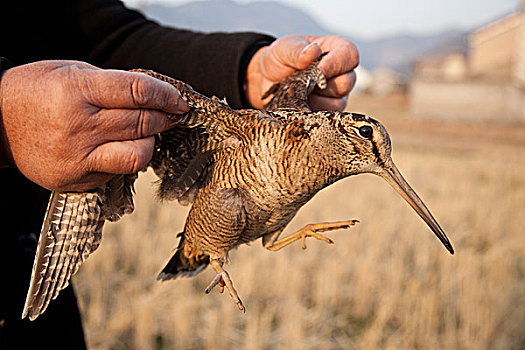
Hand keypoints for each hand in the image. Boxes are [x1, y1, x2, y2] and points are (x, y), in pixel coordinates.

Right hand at [0, 60, 188, 191]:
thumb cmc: (35, 92)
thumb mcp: (71, 72)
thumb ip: (113, 84)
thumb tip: (154, 96)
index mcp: (76, 90)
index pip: (138, 92)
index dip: (167, 96)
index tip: (178, 100)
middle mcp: (78, 126)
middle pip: (142, 123)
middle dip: (165, 118)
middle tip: (171, 114)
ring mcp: (77, 157)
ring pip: (138, 155)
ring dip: (151, 142)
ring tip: (147, 133)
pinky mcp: (77, 180)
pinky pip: (118, 171)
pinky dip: (126, 158)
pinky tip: (119, 146)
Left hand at [245, 35, 358, 110]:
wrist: (266, 79)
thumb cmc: (280, 59)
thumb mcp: (284, 48)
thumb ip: (297, 49)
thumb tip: (314, 51)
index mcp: (334, 49)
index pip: (350, 55)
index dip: (337, 63)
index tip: (319, 69)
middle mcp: (339, 72)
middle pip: (348, 81)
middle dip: (325, 84)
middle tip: (305, 82)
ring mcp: (335, 93)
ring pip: (338, 101)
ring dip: (316, 98)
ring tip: (299, 91)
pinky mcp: (326, 110)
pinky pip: (326, 115)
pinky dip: (311, 109)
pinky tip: (300, 102)